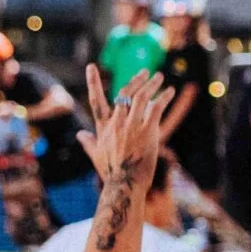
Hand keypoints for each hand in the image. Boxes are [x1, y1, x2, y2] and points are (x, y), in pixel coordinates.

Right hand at [79, 66, 175, 187]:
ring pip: (141, 97)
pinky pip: (156, 108)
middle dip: (136, 80)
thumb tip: (80, 134)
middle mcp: (116, 123)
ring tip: (160, 77)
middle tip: (145, 72)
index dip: (92, 82)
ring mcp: (132, 126)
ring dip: (152, 85)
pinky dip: (163, 97)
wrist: (124, 185)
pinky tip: (170, 92)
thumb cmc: (111, 172)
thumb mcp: (96, 155)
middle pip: (124, 93)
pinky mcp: (148, 132)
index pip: (96, 100)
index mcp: (103, 127)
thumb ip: (88, 142)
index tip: (90, 66)